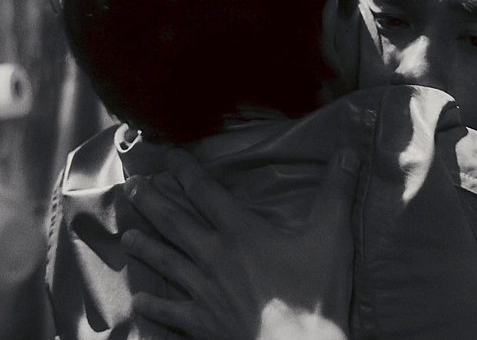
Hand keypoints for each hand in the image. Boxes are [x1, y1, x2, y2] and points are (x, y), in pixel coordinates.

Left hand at [122, 149, 358, 338]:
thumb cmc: (315, 293)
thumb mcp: (333, 236)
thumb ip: (337, 192)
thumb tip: (349, 152)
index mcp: (241, 232)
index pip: (206, 193)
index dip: (187, 172)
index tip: (169, 157)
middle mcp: (214, 257)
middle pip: (175, 223)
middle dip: (153, 202)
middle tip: (132, 186)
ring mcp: (203, 292)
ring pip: (166, 263)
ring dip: (146, 247)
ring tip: (127, 235)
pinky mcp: (202, 324)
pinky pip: (171, 313)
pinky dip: (153, 307)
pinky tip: (139, 302)